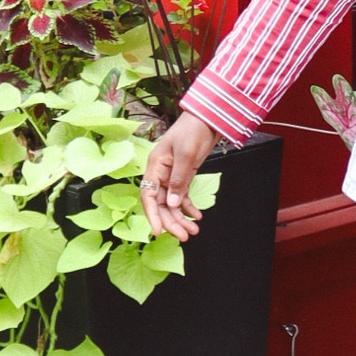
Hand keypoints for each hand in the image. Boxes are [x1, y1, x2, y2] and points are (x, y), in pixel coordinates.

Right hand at [141, 114, 218, 242]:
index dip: (151, 215)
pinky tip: (198, 216)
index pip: (147, 196)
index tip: (158, 232)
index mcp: (154, 167)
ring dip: (181, 217)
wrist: (208, 118)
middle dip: (171, 221)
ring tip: (194, 231)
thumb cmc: (192, 131)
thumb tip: (170, 204)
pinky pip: (182, 196)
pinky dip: (189, 207)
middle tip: (184, 236)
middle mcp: (160, 173)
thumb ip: (178, 180)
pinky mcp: (184, 175)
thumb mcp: (185, 155)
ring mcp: (172, 175)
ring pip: (172, 203)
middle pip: (160, 204)